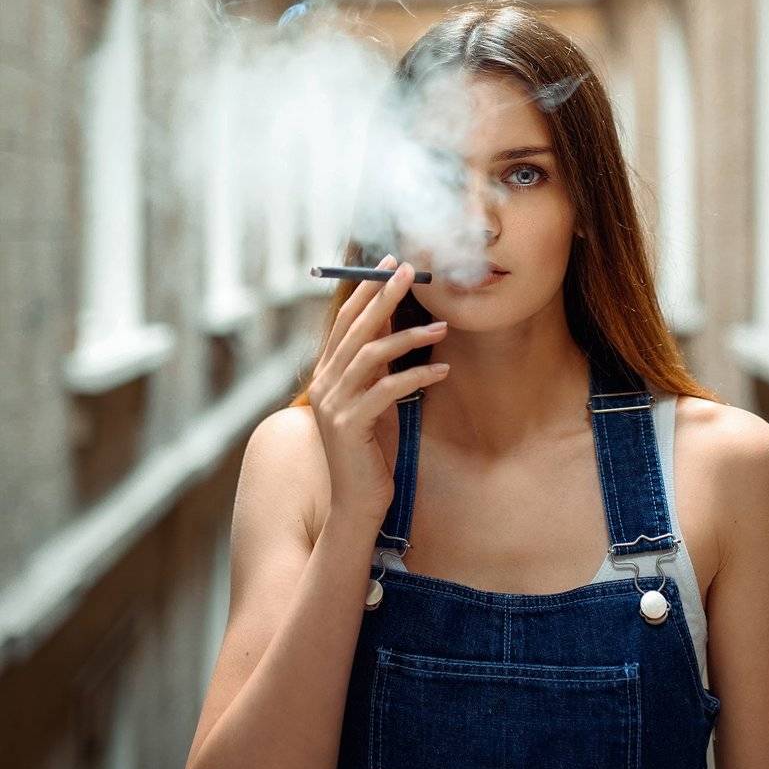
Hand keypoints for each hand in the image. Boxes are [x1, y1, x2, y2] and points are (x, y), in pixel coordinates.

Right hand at [307, 255, 449, 525]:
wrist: (356, 503)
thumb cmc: (370, 451)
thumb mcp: (373, 399)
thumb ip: (376, 367)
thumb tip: (395, 325)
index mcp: (327, 375)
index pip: (344, 321)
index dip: (366, 291)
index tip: (390, 265)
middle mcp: (325, 385)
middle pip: (355, 329)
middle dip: (384, 296)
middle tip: (410, 271)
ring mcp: (334, 405)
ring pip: (371, 354)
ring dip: (410, 336)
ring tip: (442, 326)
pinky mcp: (351, 425)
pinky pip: (388, 389)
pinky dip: (418, 375)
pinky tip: (442, 370)